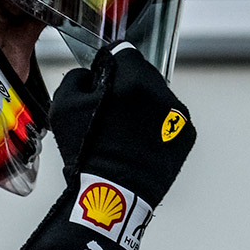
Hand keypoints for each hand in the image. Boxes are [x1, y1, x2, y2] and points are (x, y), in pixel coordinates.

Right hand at [52, 42, 194, 206]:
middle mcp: (162, 94)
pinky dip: (155, 125)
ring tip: (124, 131)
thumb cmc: (86, 153)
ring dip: (142, 105)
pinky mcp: (186, 136)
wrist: (111, 196)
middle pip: (143, 73)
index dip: (108, 65)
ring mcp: (178, 116)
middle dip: (127, 85)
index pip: (124, 53)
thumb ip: (76, 77)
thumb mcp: (63, 107)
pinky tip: (138, 142)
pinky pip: (169, 119)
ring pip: (158, 96)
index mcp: (134, 81)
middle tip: (109, 111)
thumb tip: (90, 73)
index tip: (102, 81)